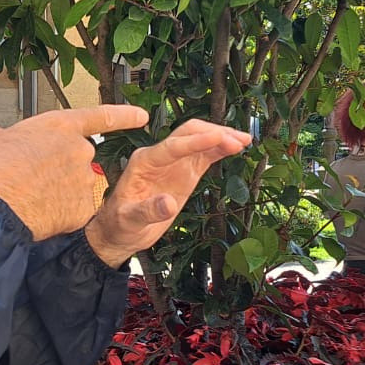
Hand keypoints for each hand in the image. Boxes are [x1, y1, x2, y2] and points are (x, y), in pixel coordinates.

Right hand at [0, 105, 147, 240]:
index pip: (101, 117)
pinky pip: (76, 210)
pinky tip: (40, 213)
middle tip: (34, 178)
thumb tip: (5, 139)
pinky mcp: (83, 208)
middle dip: (63, 168)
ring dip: (61, 192)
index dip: (124, 116)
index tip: (141, 117)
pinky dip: (61, 214)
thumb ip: (10, 135)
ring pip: (78, 186)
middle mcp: (79, 150)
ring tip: (32, 197)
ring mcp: (84, 180)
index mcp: (60, 126)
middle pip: (81, 158)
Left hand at [85, 120, 251, 266]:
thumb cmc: (119, 225)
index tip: (219, 137)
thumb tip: (170, 204)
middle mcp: (159, 156)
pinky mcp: (184, 171)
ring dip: (221, 137)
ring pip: (199, 140)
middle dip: (213, 133)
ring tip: (245, 140)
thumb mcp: (128, 221)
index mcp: (143, 162)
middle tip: (238, 140)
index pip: (173, 146)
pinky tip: (237, 146)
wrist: (120, 231)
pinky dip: (220, 149)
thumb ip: (148, 211)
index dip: (197, 141)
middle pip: (188, 133)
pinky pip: (204, 154)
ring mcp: (173, 162)